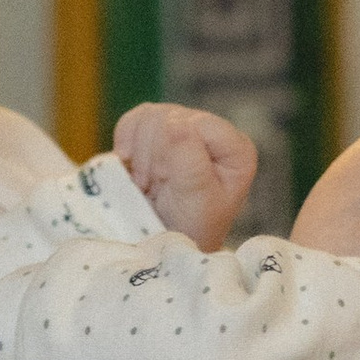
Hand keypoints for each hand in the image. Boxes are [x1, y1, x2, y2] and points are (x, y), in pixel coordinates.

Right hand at [112, 100, 259, 247]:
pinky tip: (134, 168)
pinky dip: (126, 144)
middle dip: (154, 155)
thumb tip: (175, 123)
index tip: (167, 181)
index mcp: (234, 148)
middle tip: (157, 186)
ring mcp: (185, 128)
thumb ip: (190, 163)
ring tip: (149, 182)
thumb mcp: (196, 202)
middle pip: (169, 116)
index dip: (172, 149)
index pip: (195, 123)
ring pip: (149, 116)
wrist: (165, 243)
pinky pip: (134, 119)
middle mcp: (213, 133)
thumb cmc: (190, 229)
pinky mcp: (159, 131)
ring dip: (140, 155)